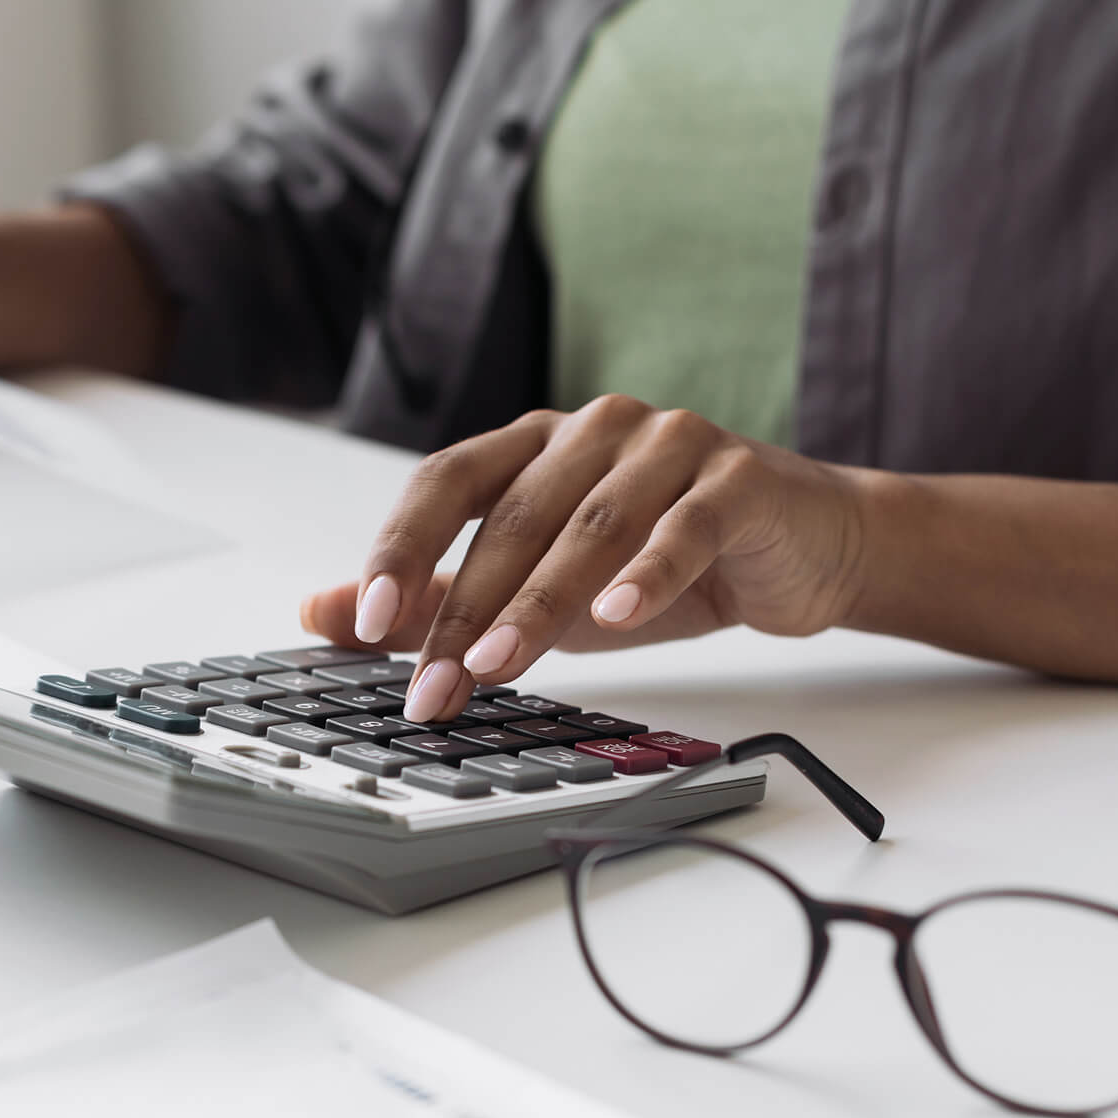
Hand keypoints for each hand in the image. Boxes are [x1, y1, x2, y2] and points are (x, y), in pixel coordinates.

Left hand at [299, 396, 870, 721]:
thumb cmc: (658, 562)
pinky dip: (647, 573)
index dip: (402, 546)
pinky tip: (617, 618)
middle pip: (513, 516)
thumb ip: (434, 600)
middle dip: (466, 611)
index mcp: (535, 443)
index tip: (363, 617)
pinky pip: (684, 526)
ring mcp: (669, 445)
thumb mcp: (536, 589)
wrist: (798, 549)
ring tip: (499, 667)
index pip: (447, 481)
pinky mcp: (737, 479)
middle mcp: (595, 429)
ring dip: (539, 602)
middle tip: (434, 689)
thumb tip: (319, 615)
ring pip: (589, 524)